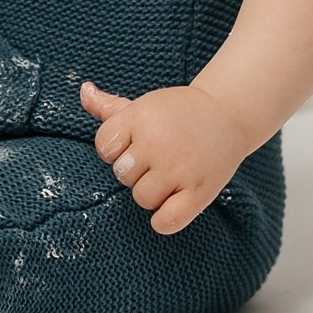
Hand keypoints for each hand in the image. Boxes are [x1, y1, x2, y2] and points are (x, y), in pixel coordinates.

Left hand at [81, 80, 252, 235]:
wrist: (227, 113)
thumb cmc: (178, 112)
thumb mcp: (144, 105)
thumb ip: (108, 106)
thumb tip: (84, 91)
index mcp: (138, 118)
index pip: (104, 147)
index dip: (115, 149)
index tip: (135, 144)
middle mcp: (156, 143)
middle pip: (122, 175)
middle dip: (135, 170)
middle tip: (157, 159)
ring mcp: (178, 168)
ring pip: (142, 198)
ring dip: (152, 192)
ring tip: (168, 176)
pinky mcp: (199, 191)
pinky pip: (166, 221)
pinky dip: (164, 219)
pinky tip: (173, 202)